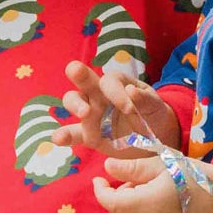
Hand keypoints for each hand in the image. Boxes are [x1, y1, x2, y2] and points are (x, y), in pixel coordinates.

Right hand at [56, 60, 179, 155]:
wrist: (155, 140)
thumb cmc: (153, 115)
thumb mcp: (155, 106)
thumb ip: (145, 99)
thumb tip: (131, 90)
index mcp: (117, 83)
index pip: (110, 80)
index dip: (116, 92)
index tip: (129, 109)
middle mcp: (100, 94)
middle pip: (85, 81)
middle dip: (80, 75)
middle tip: (77, 73)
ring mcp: (92, 114)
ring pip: (74, 103)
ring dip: (75, 105)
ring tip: (84, 114)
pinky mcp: (88, 135)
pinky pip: (73, 134)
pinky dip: (63, 136)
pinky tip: (57, 139)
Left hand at [92, 153, 212, 212]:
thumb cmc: (190, 174)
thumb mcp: (161, 165)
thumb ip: (131, 168)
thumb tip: (106, 168)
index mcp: (151, 202)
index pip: (112, 203)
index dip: (100, 191)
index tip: (98, 180)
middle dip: (118, 200)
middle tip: (135, 186)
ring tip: (143, 203)